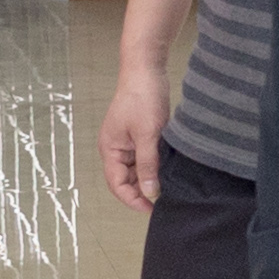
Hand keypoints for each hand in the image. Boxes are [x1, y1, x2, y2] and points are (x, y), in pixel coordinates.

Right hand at [103, 65, 170, 211]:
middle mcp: (115, 148)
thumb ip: (147, 165)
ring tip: (168, 182)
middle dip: (142, 190)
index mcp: (110, 149)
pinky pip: (144, 158)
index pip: (117, 185)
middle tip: (164, 198)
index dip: (132, 199)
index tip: (152, 208)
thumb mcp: (147, 135)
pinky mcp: (139, 135)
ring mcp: (127, 142)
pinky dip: (154, 165)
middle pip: (126, 180)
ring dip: (150, 177)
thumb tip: (149, 192)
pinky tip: (168, 167)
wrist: (146, 70)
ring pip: (137, 170)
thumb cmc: (142, 98)